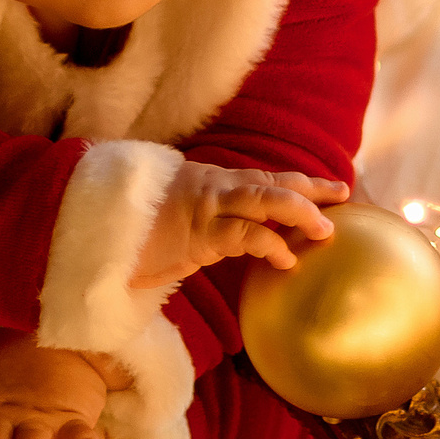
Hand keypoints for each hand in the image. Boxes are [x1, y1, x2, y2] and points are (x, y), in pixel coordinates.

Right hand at [131, 161, 347, 287]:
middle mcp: (213, 188)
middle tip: (342, 196)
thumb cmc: (134, 233)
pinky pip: (244, 235)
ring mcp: (206, 209)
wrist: (96, 230)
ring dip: (298, 212)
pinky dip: (270, 245)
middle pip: (272, 182)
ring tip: (324, 229)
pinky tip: (287, 259)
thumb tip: (235, 240)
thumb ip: (206, 224)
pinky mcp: (198, 235)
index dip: (299, 182)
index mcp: (211, 183)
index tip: (332, 188)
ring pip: (263, 199)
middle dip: (309, 189)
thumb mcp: (176, 222)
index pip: (263, 179)